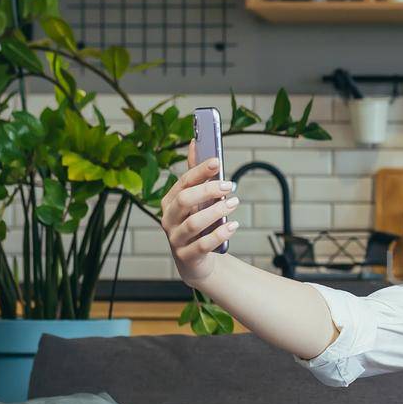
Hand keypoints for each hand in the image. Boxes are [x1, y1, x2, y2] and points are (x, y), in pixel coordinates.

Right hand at [160, 143, 238, 285]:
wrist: (197, 262)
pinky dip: (219, 234)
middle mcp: (168, 220)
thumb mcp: (197, 200)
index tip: (217, 161)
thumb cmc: (199, 225)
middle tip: (228, 185)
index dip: (199, 171)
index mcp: (170, 202)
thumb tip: (195, 142)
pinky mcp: (187, 256)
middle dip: (207, 190)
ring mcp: (176, 239)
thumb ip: (196, 175)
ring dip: (216, 211)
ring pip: (193, 223)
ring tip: (234, 202)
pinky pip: (202, 245)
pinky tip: (233, 225)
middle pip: (184, 200)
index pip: (182, 182)